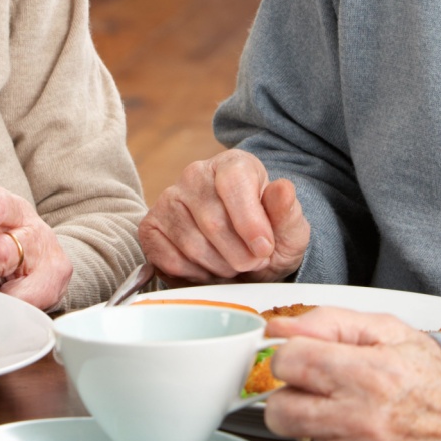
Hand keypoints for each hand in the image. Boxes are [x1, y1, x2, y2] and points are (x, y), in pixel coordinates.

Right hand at [138, 149, 308, 282]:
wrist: (243, 256)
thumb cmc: (266, 239)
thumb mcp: (290, 231)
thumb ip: (287, 212)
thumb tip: (282, 189)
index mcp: (233, 165)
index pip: (233, 184)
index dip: (249, 222)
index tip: (264, 249)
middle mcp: (195, 174)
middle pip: (212, 221)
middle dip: (239, 255)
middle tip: (252, 263)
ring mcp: (168, 200)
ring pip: (191, 244)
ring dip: (218, 267)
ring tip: (232, 265)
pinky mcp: (150, 228)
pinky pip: (169, 260)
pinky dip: (194, 275)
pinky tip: (208, 269)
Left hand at [263, 307, 440, 440]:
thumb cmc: (431, 373)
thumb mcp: (386, 329)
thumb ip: (328, 322)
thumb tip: (279, 329)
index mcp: (367, 374)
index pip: (288, 363)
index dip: (289, 355)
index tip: (302, 356)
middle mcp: (361, 419)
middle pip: (280, 411)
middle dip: (288, 395)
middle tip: (313, 386)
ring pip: (300, 437)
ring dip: (313, 422)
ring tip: (345, 407)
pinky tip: (353, 429)